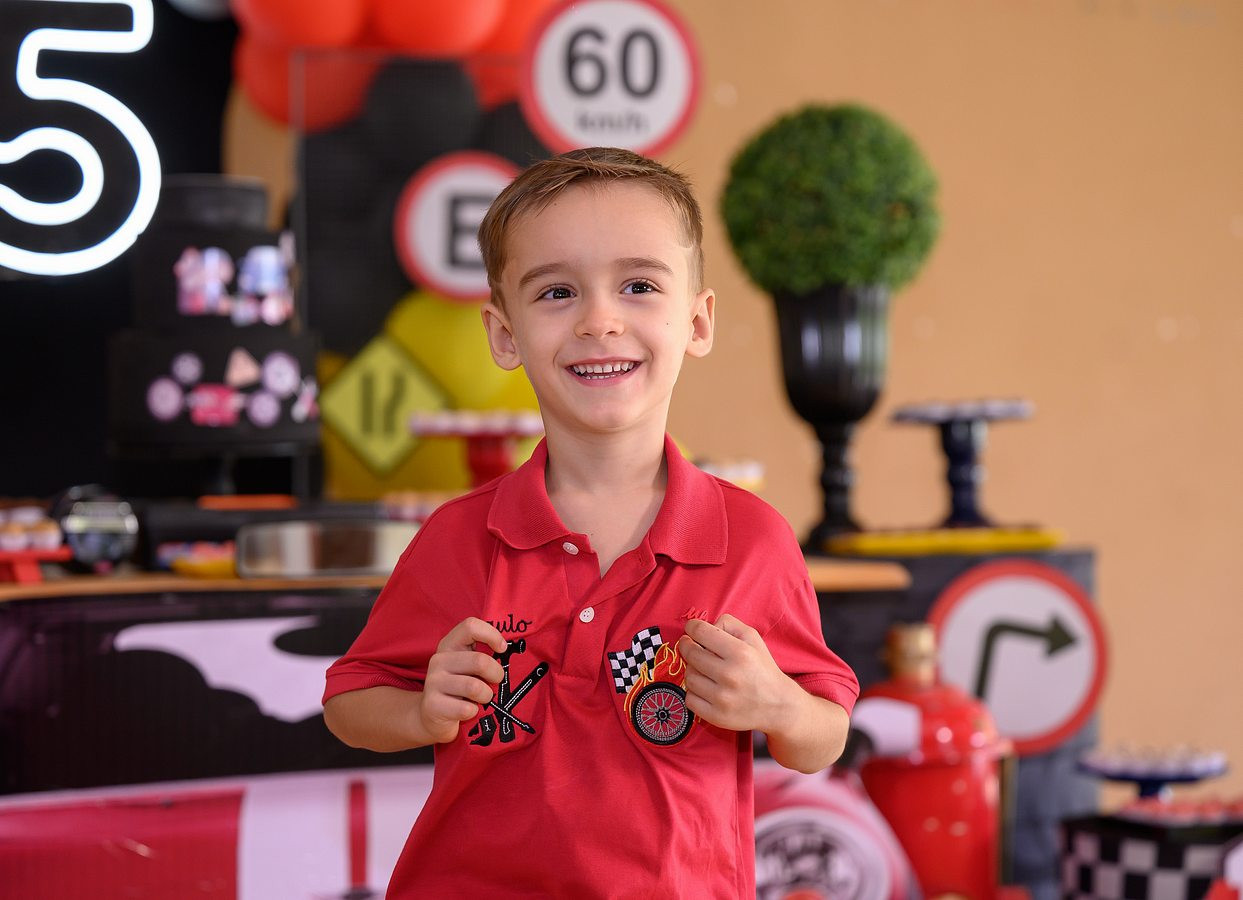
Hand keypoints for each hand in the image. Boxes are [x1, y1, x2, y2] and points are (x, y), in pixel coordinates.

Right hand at [419, 617, 506, 743]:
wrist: (431, 716)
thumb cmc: (458, 687)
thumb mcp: (467, 665)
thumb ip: (482, 653)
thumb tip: (506, 648)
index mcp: (449, 645)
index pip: (470, 626)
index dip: (492, 635)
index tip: (502, 649)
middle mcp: (438, 660)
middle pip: (480, 661)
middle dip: (496, 674)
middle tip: (495, 681)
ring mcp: (433, 682)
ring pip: (474, 687)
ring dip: (486, 695)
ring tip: (482, 698)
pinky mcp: (432, 705)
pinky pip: (466, 709)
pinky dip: (474, 711)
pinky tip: (468, 710)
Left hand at [681, 614, 799, 734]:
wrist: (778, 706)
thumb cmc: (762, 668)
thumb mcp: (753, 638)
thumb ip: (729, 624)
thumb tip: (704, 626)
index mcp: (740, 653)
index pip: (701, 632)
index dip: (692, 628)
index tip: (691, 630)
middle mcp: (730, 675)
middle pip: (691, 654)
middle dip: (688, 647)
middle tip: (692, 646)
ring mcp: (722, 698)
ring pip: (689, 676)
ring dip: (692, 670)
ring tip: (704, 670)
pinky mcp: (716, 716)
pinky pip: (690, 698)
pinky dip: (694, 692)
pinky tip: (705, 688)